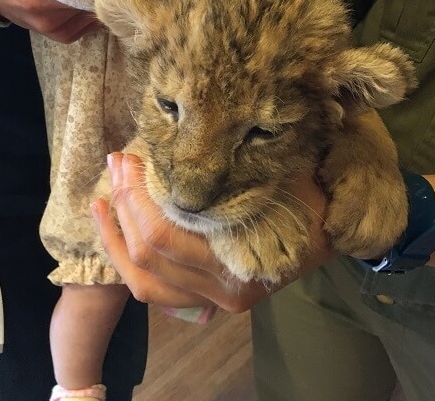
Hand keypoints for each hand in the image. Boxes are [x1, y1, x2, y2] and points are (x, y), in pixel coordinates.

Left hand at [92, 154, 333, 313]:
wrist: (332, 230)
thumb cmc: (308, 196)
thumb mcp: (278, 176)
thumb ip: (237, 168)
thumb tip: (192, 133)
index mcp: (240, 265)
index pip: (168, 234)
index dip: (139, 195)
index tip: (130, 156)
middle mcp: (222, 293)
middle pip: (150, 254)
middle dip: (124, 204)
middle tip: (117, 162)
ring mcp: (211, 302)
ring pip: (143, 280)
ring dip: (116, 236)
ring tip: (103, 195)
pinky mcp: (203, 299)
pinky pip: (153, 288)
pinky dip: (128, 259)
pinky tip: (113, 229)